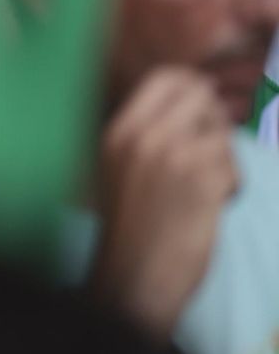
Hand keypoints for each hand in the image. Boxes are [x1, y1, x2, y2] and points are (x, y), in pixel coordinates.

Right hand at [89, 67, 238, 337]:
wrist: (135, 276)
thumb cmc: (131, 225)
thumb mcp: (121, 165)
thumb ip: (148, 131)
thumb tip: (198, 95)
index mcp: (119, 131)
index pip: (167, 77)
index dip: (194, 89)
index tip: (201, 112)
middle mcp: (143, 137)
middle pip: (201, 95)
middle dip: (213, 121)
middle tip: (207, 152)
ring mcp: (173, 157)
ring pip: (222, 132)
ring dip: (224, 158)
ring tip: (205, 186)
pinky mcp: (202, 182)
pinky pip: (234, 166)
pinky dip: (231, 185)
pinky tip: (211, 204)